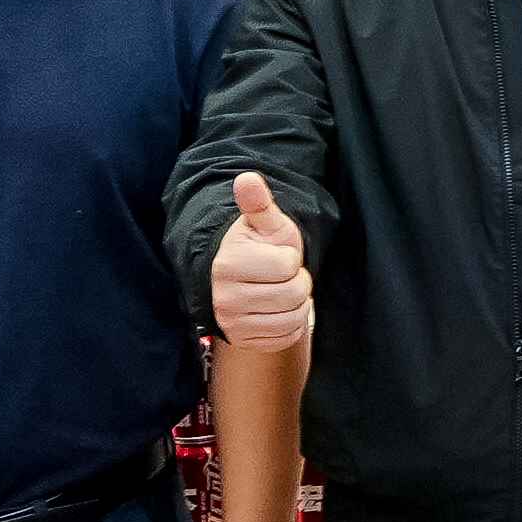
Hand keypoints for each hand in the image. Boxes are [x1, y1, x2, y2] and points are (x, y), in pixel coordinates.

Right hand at [210, 170, 314, 347]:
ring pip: (292, 318)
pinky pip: (286, 337)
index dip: (290, 258)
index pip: (286, 265)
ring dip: (296, 304)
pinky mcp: (243, 341)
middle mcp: (225, 297)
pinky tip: (277, 310)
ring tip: (280, 290)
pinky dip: (290, 324)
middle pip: (293, 294)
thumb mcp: (263, 224)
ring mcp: (232, 324)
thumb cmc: (259, 248)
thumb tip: (248, 179)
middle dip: (296, 281)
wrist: (241, 280)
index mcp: (229, 262)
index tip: (276, 255)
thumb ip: (258, 204)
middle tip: (281, 275)